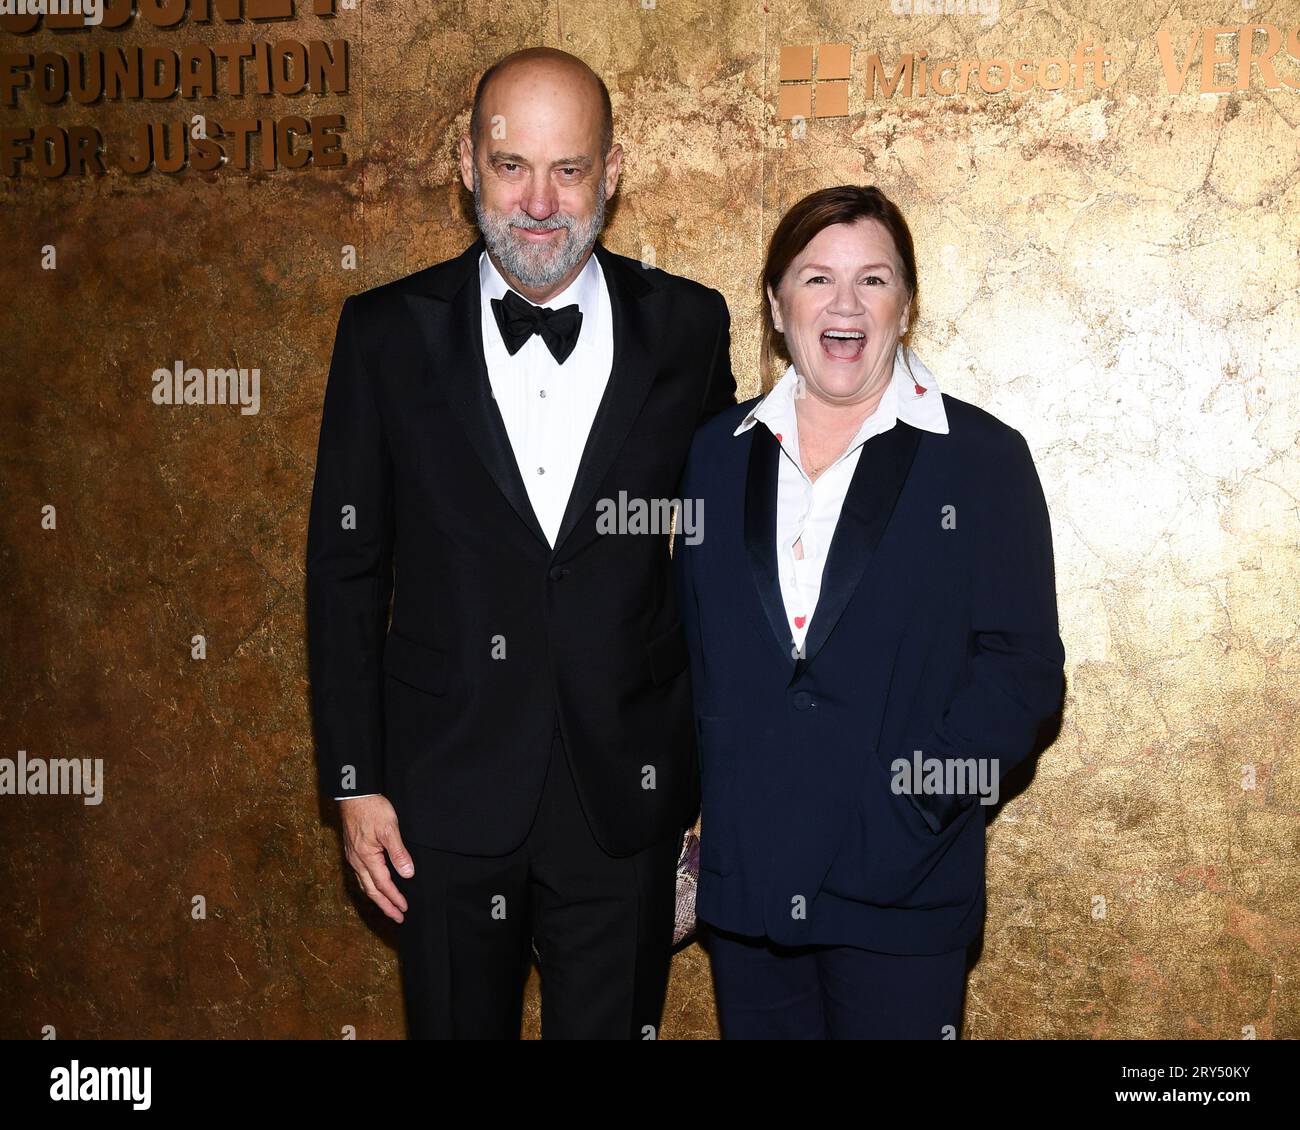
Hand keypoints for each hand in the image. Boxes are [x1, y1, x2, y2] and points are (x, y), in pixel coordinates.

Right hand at [338, 794, 413, 922]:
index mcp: (367, 858)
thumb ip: (398, 853)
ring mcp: (353, 857)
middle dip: (385, 906)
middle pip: (372, 890)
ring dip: (377, 898)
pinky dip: (370, 886)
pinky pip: (361, 876)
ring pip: (364, 884)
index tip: (404, 909)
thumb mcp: (390, 829)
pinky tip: (375, 886)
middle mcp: (357, 861)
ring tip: (387, 908)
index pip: (383, 884)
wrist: (354, 795)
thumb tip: (407, 874)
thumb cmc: (372, 809)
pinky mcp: (352, 851)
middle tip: (397, 918)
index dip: (395, 898)